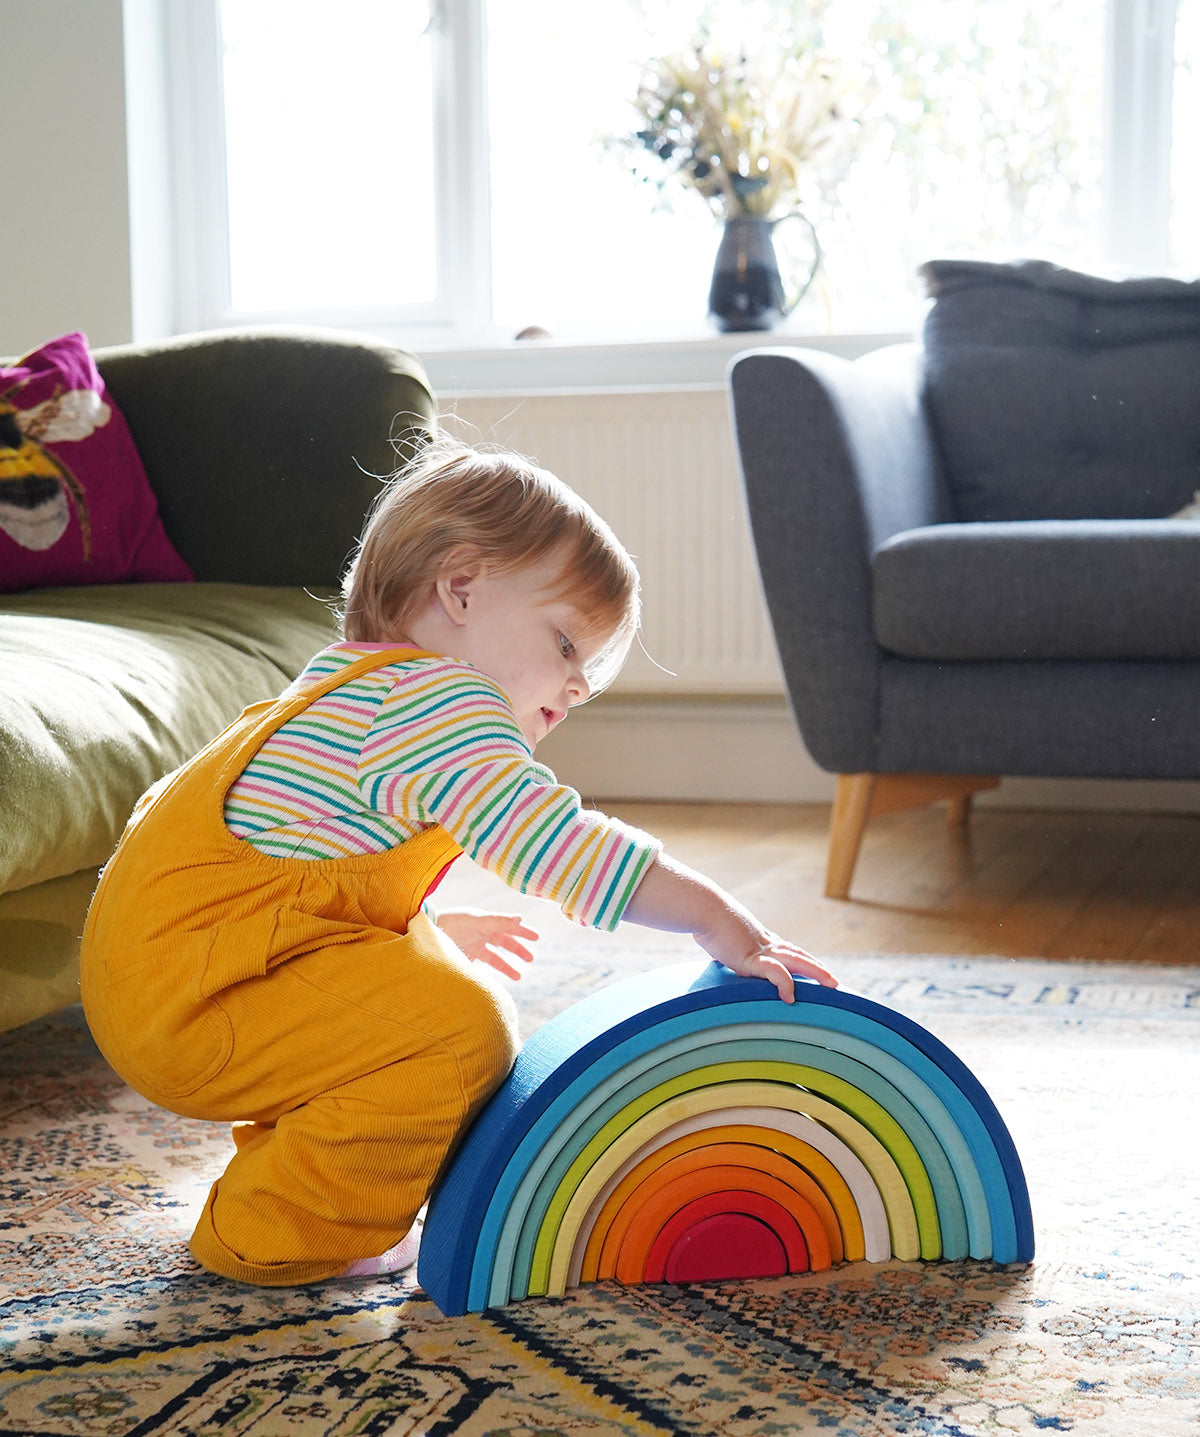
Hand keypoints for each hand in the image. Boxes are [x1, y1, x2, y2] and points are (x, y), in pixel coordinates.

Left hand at [435, 908, 538, 980]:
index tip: (537, 938)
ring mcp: (472, 948)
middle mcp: (480, 934)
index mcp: (485, 922)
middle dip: (518, 950)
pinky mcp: (464, 960)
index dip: (522, 932)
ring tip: (519, 977)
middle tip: (531, 958)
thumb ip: (499, 921)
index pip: (508, 927)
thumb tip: (521, 918)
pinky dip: (490, 974)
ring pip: (495, 958)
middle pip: (504, 943)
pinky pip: (481, 968)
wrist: (428, 934)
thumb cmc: (453, 923)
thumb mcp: (479, 921)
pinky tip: (497, 982)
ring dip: (507, 966)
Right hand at [693, 910, 837, 1002]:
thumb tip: (716, 950)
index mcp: (759, 938)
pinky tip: (789, 998)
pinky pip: (775, 972)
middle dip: (817, 967)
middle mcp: (764, 942)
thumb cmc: (705, 919)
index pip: (787, 949)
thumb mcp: (719, 935)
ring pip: (796, 961)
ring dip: (816, 971)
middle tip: (833, 980)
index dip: (802, 958)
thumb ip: (723, 945)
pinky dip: (785, 984)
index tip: (814, 968)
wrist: (702, 908)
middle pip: (798, 954)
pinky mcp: (751, 958)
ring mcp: (760, 950)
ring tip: (830, 984)